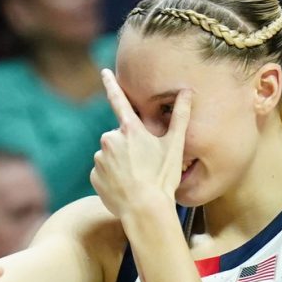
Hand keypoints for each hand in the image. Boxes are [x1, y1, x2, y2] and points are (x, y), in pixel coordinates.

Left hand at [92, 70, 188, 221]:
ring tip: (137, 178)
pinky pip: (103, 173)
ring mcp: (100, 159)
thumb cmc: (162, 178)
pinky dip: (112, 178)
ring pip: (110, 156)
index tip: (104, 71)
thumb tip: (188, 91)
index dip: (111, 84)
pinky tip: (126, 187)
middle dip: (128, 146)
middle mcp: (110, 140)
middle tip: (145, 164)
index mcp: (130, 130)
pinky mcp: (94, 177)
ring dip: (120, 163)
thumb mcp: (174, 146)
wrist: (145, 210)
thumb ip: (180, 117)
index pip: (118, 100)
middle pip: (118, 137)